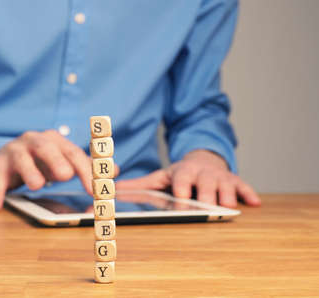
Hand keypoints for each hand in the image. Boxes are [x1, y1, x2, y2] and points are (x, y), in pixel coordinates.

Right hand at [0, 130, 92, 210]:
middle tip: (66, 175)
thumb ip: (87, 165)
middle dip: (56, 161)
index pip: (72, 152)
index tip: (94, 189)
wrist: (9, 154)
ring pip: (21, 159)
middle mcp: (34, 141)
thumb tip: (114, 171)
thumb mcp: (64, 159)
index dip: (85, 170)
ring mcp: (14, 152)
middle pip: (46, 148)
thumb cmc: (43, 159)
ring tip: (37, 185)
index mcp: (55, 140)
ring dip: (30, 172)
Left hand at [116, 150, 260, 207]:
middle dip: (207, 195)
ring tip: (229, 208)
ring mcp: (220, 177)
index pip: (182, 180)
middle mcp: (203, 173)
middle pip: (206, 185)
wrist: (203, 160)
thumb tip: (113, 190)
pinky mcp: (234, 182)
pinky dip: (249, 194)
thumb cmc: (180, 175)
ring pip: (226, 187)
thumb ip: (138, 185)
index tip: (181, 197)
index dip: (182, 188)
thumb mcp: (160, 177)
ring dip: (228, 197)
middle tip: (208, 208)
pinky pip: (244, 187)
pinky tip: (255, 204)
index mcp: (183, 172)